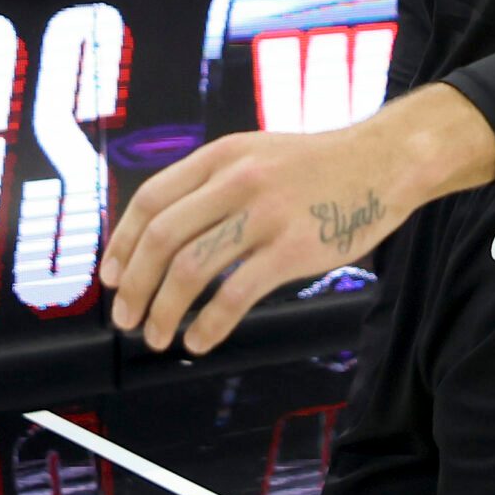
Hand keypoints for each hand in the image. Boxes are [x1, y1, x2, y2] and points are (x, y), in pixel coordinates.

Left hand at [100, 104, 469, 354]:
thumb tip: (160, 231)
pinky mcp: (293, 249)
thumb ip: (210, 183)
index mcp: (219, 156)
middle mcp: (235, 180)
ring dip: (164, 311)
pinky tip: (199, 341)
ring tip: (156, 336)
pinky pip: (236, 294)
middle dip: (135, 285)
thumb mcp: (253, 153)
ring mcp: (265, 214)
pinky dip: (208, 324)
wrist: (383, 162)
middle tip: (125, 318)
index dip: (123, 243)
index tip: (111, 277)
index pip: (150, 200)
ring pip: (192, 268)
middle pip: (163, 237)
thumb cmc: (315, 166)